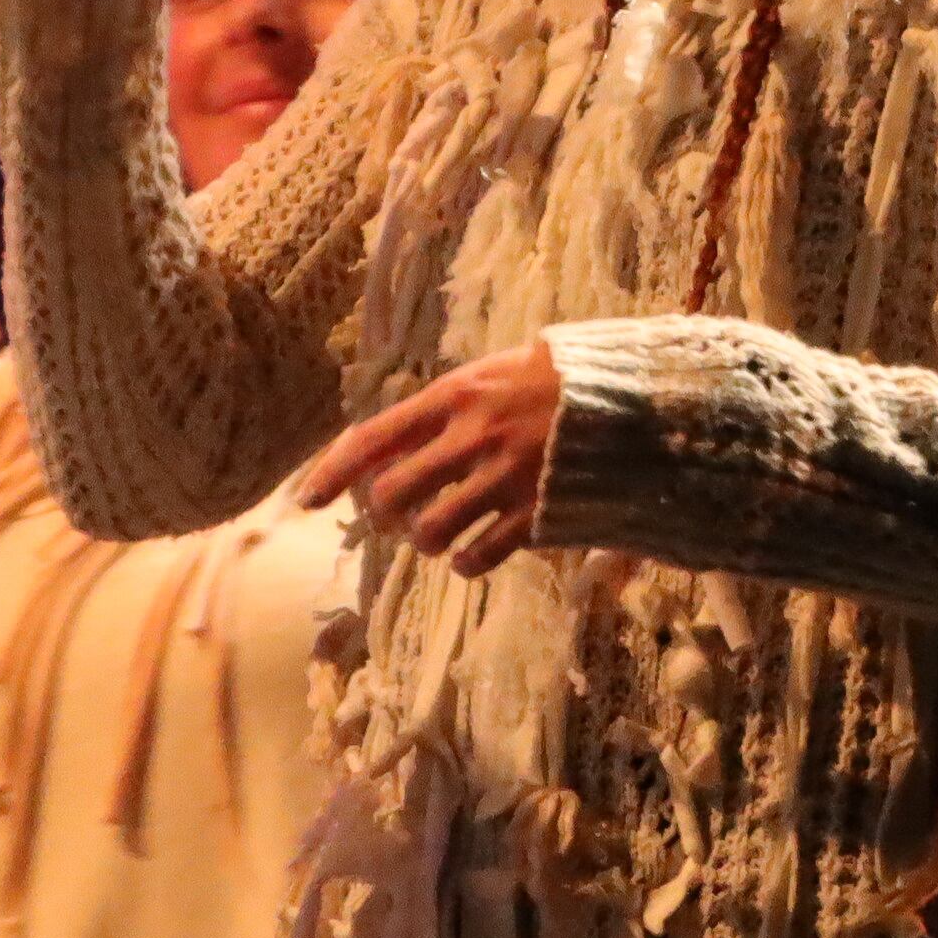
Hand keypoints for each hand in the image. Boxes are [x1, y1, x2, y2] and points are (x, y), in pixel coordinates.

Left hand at [300, 340, 563, 578]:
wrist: (631, 394)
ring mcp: (504, 478)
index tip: (305, 500)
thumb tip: (383, 447)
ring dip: (425, 540)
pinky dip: (464, 563)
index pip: (373, 438)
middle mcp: (471, 437)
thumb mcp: (489, 375)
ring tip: (437, 535)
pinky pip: (479, 555)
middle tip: (395, 517)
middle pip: (392, 495)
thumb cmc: (551, 381)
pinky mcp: (536, 512)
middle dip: (384, 514)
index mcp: (454, 397)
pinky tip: (467, 556)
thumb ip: (438, 408)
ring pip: (430, 532)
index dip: (331, 473)